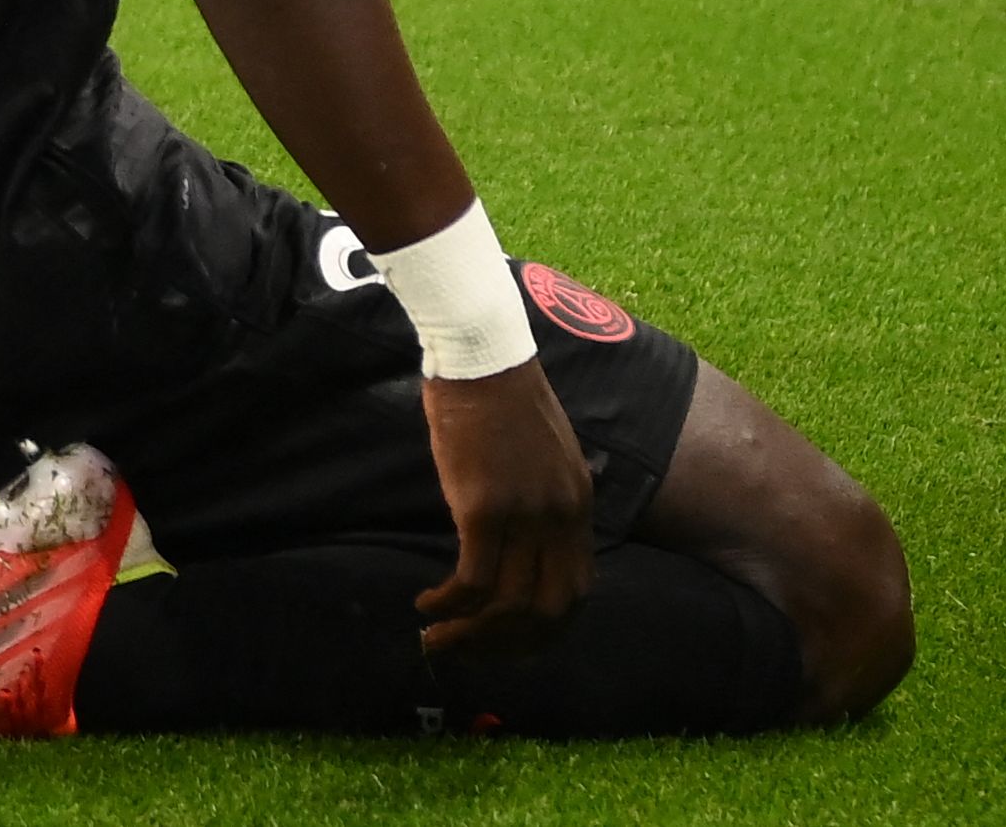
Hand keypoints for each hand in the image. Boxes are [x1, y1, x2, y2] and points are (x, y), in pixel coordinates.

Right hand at [412, 360, 595, 658]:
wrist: (482, 353)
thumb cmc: (500, 394)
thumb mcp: (543, 452)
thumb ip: (542, 496)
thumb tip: (520, 536)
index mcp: (578, 503)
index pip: (577, 590)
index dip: (545, 628)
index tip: (508, 641)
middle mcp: (560, 516)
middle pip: (550, 610)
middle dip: (511, 645)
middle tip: (473, 652)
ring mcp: (525, 513)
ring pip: (509, 604)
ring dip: (473, 633)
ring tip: (440, 640)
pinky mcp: (483, 506)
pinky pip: (473, 578)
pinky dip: (451, 603)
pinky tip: (427, 603)